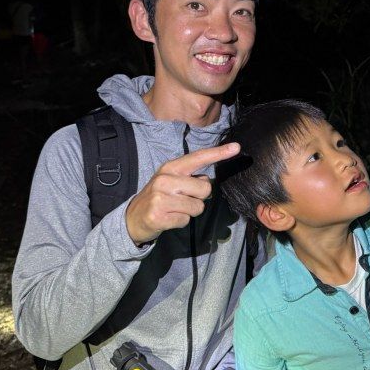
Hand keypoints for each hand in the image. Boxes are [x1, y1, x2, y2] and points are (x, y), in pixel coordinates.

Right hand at [126, 143, 240, 244]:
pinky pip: (186, 220)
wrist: (132, 218)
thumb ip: (190, 178)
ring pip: (198, 207)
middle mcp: (165, 179)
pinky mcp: (158, 215)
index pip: (198, 158)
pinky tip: (168, 218)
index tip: (236, 147)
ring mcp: (160, 197)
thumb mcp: (171, 182)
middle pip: (205, 188)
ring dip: (190, 212)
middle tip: (182, 200)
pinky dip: (181, 222)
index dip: (218, 153)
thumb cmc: (159, 197)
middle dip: (199, 198)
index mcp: (171, 168)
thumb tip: (206, 182)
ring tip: (174, 209)